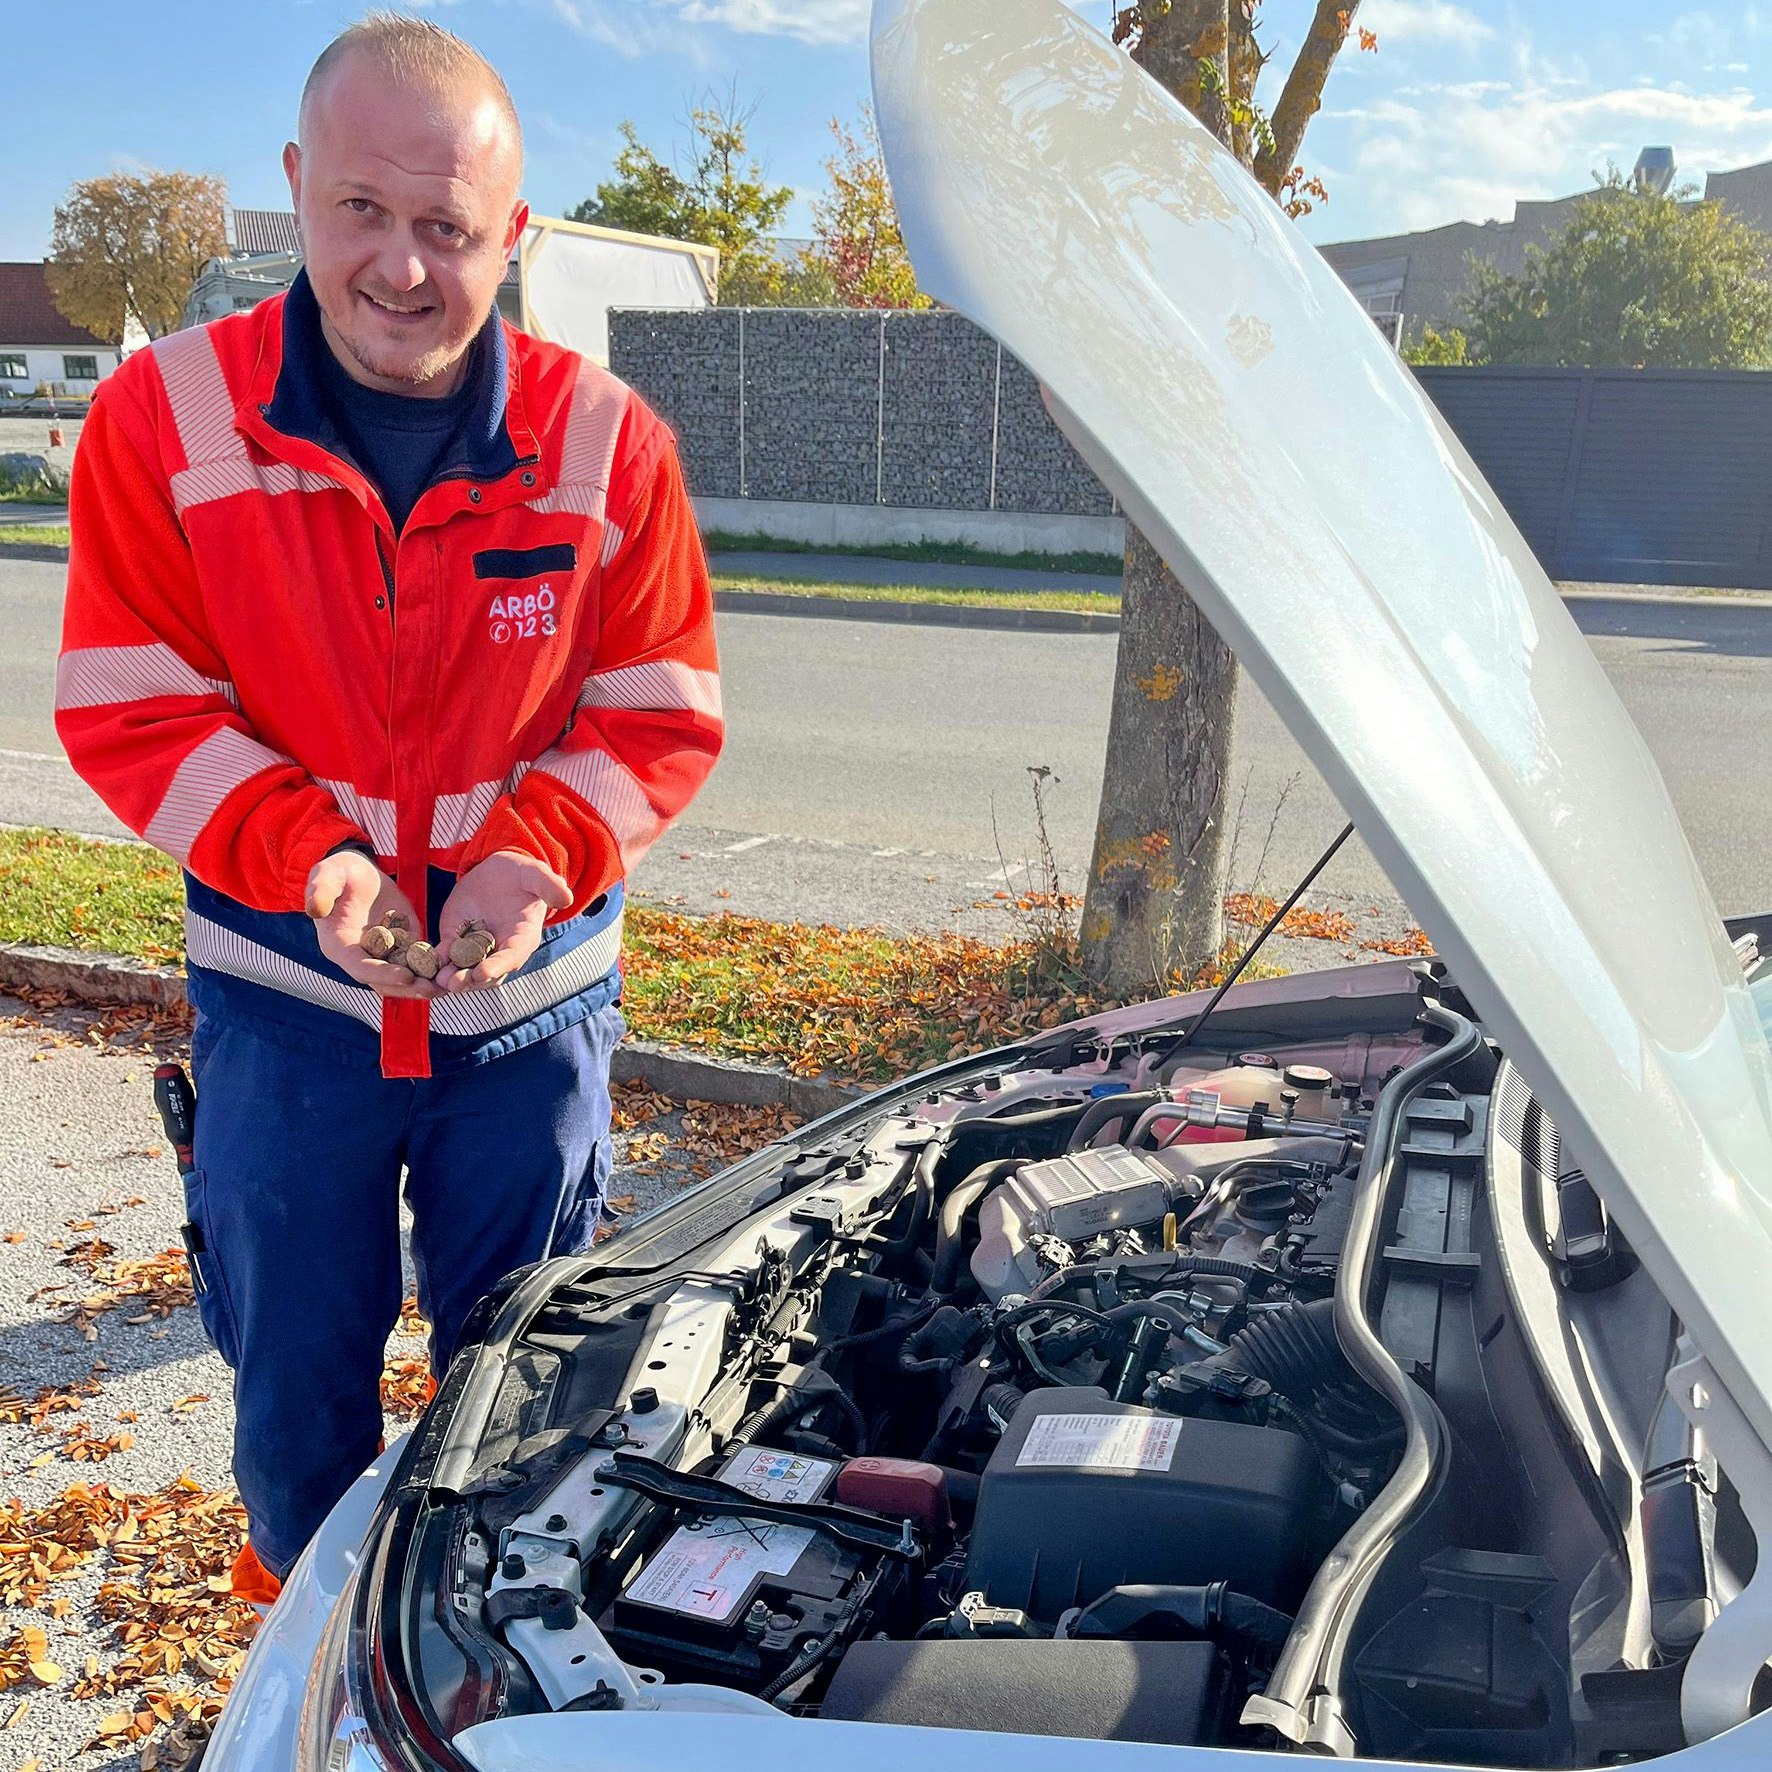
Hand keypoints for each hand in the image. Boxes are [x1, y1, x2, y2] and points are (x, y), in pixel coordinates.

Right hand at [305, 850, 435, 997]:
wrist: (357, 871)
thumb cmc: (337, 872)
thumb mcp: (326, 875)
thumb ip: (320, 891)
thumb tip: (315, 909)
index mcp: (339, 946)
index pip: (360, 967)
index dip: (381, 974)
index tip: (404, 976)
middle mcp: (360, 956)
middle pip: (383, 981)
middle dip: (407, 987)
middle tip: (431, 989)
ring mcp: (382, 952)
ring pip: (401, 977)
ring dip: (422, 984)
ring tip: (445, 987)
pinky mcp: (401, 943)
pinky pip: (416, 961)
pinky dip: (431, 969)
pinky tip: (450, 972)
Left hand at [435, 850, 571, 991]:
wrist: (497, 871)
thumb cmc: (521, 873)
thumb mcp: (535, 874)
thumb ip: (548, 885)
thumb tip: (566, 897)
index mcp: (522, 937)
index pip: (512, 957)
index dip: (498, 966)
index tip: (483, 972)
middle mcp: (500, 949)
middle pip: (487, 973)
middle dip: (471, 980)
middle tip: (454, 983)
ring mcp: (476, 947)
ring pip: (464, 970)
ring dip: (452, 978)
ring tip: (439, 980)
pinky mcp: (455, 939)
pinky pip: (445, 955)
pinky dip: (436, 962)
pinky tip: (424, 964)